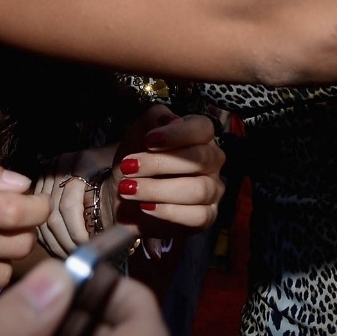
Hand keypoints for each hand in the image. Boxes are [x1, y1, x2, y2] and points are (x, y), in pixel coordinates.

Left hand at [108, 107, 225, 235]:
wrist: (123, 196)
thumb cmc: (136, 161)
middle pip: (200, 159)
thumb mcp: (138, 134)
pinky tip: (146, 207)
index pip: (203, 128)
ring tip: (129, 189)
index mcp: (200, 136)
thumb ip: (153, 119)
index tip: (149, 140)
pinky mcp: (207, 216)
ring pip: (198, 189)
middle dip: (160, 163)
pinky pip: (198, 216)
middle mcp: (212, 161)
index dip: (177, 134)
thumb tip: (171, 120)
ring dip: (158, 189)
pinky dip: (170, 212)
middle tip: (129, 167)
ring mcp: (213, 189)